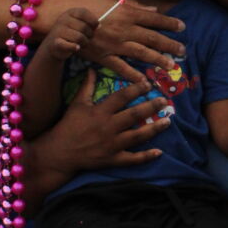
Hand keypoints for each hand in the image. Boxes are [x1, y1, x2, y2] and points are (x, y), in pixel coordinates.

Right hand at [39, 6, 99, 62]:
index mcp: (69, 13)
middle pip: (84, 27)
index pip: (83, 12)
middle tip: (87, 38)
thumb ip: (89, 23)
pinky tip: (76, 48)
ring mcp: (58, 31)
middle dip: (89, 35)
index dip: (93, 20)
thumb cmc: (70, 34)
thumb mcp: (79, 25)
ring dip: (84, 43)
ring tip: (81, 44)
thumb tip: (99, 26)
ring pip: (79, 37)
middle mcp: (63, 20)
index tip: (96, 26)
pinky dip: (75, 48)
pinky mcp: (56, 42)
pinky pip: (70, 45)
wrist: (53, 46)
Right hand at [51, 71, 170, 171]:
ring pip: (138, 136)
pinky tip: (159, 152)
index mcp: (100, 112)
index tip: (149, 84)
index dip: (136, 89)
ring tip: (168, 122)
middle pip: (134, 115)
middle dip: (151, 107)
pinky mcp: (113, 159)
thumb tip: (91, 69)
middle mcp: (108, 127)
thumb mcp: (76, 104)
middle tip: (164, 101)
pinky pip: (132, 159)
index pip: (121, 97)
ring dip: (154, 129)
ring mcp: (112, 145)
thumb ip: (86, 86)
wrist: (59, 153)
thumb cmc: (68, 126)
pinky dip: (146, 156)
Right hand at [82, 0, 186, 75]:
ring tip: (171, 66)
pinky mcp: (105, 57)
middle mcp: (124, 29)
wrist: (63, 20)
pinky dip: (133, 75)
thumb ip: (133, 5)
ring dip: (158, 60)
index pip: (154, 19)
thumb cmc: (87, 5)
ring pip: (142, 53)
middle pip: (152, 38)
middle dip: (169, 45)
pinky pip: (122, 68)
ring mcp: (115, 44)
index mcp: (127, 13)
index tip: (182, 27)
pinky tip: (145, 82)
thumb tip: (153, 9)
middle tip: (183, 51)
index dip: (169, 23)